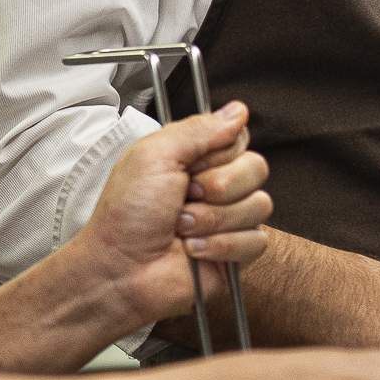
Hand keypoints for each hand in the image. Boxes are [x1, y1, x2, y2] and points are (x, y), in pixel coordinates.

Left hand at [69, 107, 275, 335]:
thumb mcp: (153, 155)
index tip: (192, 165)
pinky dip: (220, 245)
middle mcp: (215, 185)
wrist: (120, 268)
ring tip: (182, 228)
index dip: (220, 152)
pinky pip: (256, 240)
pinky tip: (193, 250)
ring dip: (213, 219)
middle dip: (218, 185)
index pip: (238, 138)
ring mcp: (228, 219)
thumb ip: (197, 130)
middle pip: (257, 168)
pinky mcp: (236, 252)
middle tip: (185, 197)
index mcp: (195, 158)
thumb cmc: (126, 214)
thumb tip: (237, 111)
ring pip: (259, 205)